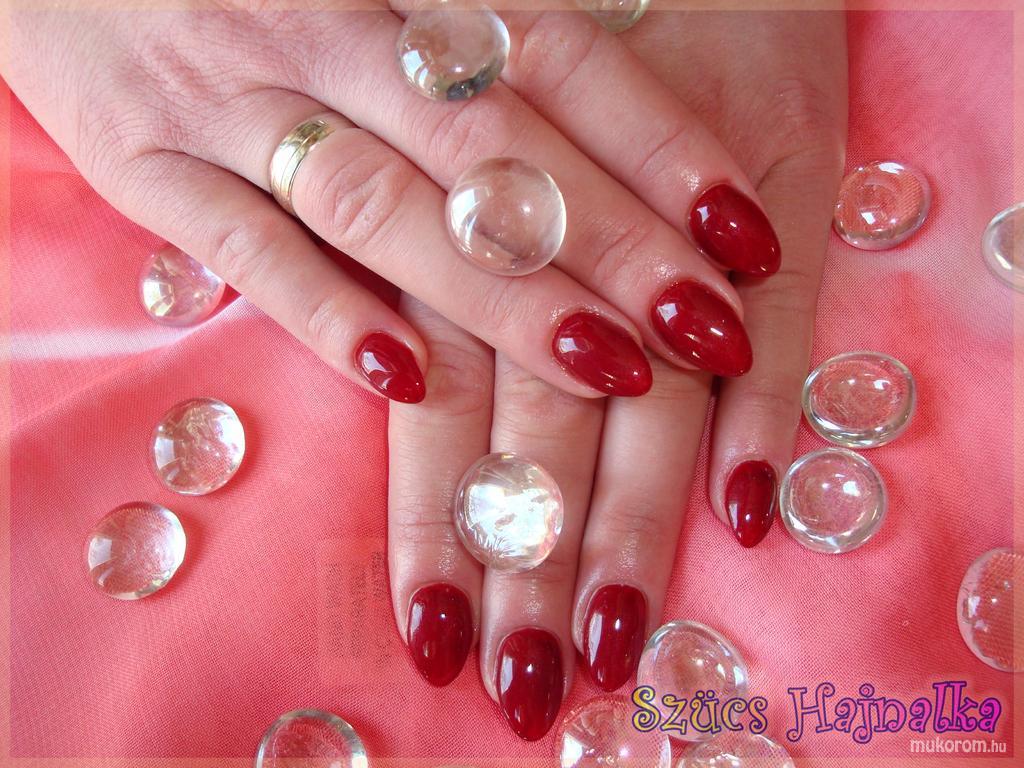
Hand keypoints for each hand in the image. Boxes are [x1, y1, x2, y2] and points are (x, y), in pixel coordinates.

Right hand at [3, 1, 780, 403]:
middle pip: (499, 152)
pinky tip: (409, 383)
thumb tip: (597, 137)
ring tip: (607, 367)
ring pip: (391, 207)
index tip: (748, 232)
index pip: (562, 63)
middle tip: (716, 327)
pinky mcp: (148, 163)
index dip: (662, 148)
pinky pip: (247, 246)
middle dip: (616, 244)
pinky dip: (328, 312)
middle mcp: (332, 35)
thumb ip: (474, 46)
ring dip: (502, 295)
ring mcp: (238, 101)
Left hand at [386, 6, 846, 739]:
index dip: (438, 528)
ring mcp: (682, 229)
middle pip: (540, 424)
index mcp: (468, 237)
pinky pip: (784, 322)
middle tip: (529, 684)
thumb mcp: (459, 162)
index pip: (443, 410)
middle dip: (530, 560)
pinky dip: (766, 413)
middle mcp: (566, 242)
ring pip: (650, 397)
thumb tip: (395, 395)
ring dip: (634, 521)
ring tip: (617, 632)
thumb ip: (427, 276)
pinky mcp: (780, 202)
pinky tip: (748, 511)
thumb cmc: (548, 71)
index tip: (438, 640)